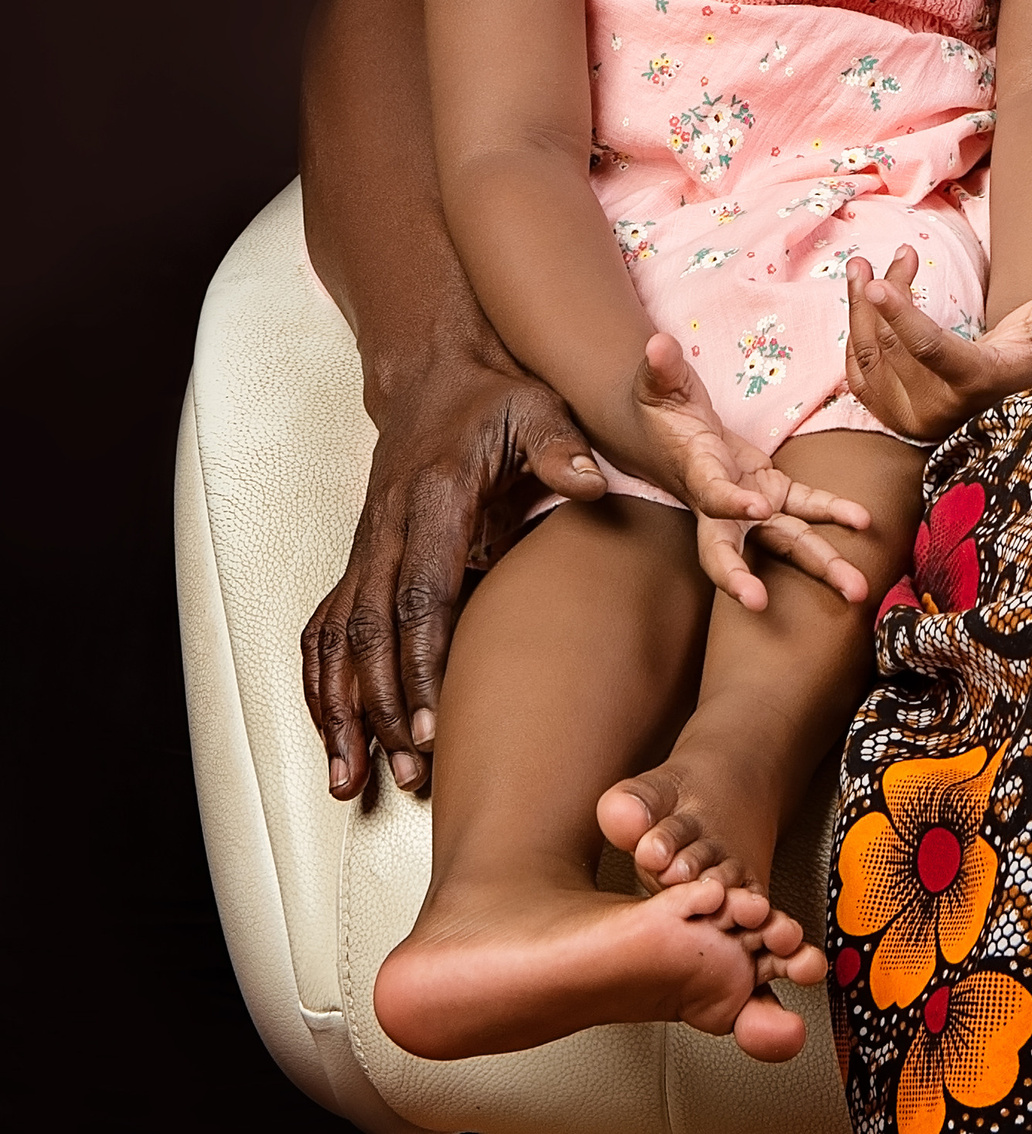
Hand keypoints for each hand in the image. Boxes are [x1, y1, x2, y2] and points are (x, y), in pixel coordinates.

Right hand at [301, 343, 605, 798]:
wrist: (437, 370)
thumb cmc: (498, 395)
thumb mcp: (539, 406)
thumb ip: (560, 447)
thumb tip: (589, 485)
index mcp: (434, 497)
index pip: (422, 593)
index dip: (422, 663)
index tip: (434, 725)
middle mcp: (387, 528)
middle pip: (374, 631)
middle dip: (387, 706)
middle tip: (413, 769)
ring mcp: (366, 547)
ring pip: (339, 640)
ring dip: (344, 710)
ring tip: (354, 779)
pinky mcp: (358, 561)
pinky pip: (327, 632)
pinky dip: (323, 688)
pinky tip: (334, 737)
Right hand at [625, 333, 872, 611]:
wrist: (668, 433)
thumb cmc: (660, 408)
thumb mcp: (659, 383)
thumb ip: (662, 368)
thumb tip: (656, 345)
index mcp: (696, 473)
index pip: (711, 494)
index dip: (731, 502)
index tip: (755, 506)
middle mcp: (720, 503)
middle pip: (728, 548)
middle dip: (741, 578)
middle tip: (760, 605)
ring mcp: (749, 504)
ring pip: (783, 541)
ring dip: (820, 565)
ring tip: (856, 590)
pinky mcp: (771, 491)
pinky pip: (805, 506)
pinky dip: (833, 512)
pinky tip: (865, 522)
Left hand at [844, 247, 1031, 442]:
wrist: (1016, 405)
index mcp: (976, 380)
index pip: (930, 348)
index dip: (902, 314)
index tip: (877, 283)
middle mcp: (939, 407)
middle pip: (895, 344)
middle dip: (886, 293)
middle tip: (895, 254)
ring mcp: (913, 417)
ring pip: (870, 358)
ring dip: (860, 309)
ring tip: (861, 267)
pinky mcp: (895, 418)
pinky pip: (859, 378)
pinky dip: (854, 338)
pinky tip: (860, 303)